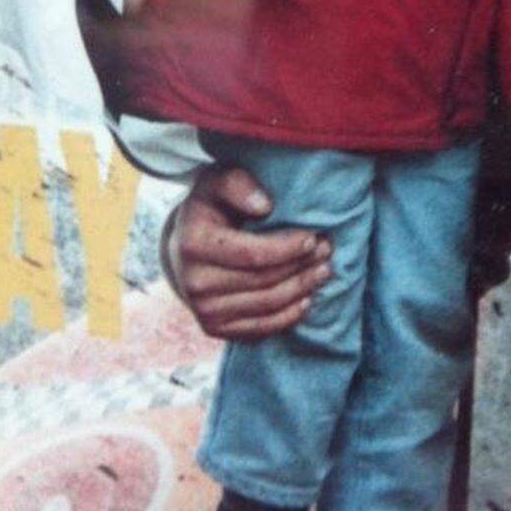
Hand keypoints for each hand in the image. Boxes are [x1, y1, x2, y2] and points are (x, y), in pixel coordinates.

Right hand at [165, 165, 331, 339]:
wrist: (184, 247)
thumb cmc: (211, 208)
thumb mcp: (218, 182)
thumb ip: (238, 184)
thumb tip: (263, 206)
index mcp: (194, 244)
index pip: (253, 254)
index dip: (289, 248)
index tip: (314, 237)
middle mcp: (194, 283)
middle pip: (264, 281)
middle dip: (302, 266)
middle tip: (327, 250)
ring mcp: (203, 311)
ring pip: (267, 306)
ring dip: (302, 289)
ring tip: (324, 270)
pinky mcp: (214, 329)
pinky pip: (260, 329)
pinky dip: (288, 316)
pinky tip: (307, 299)